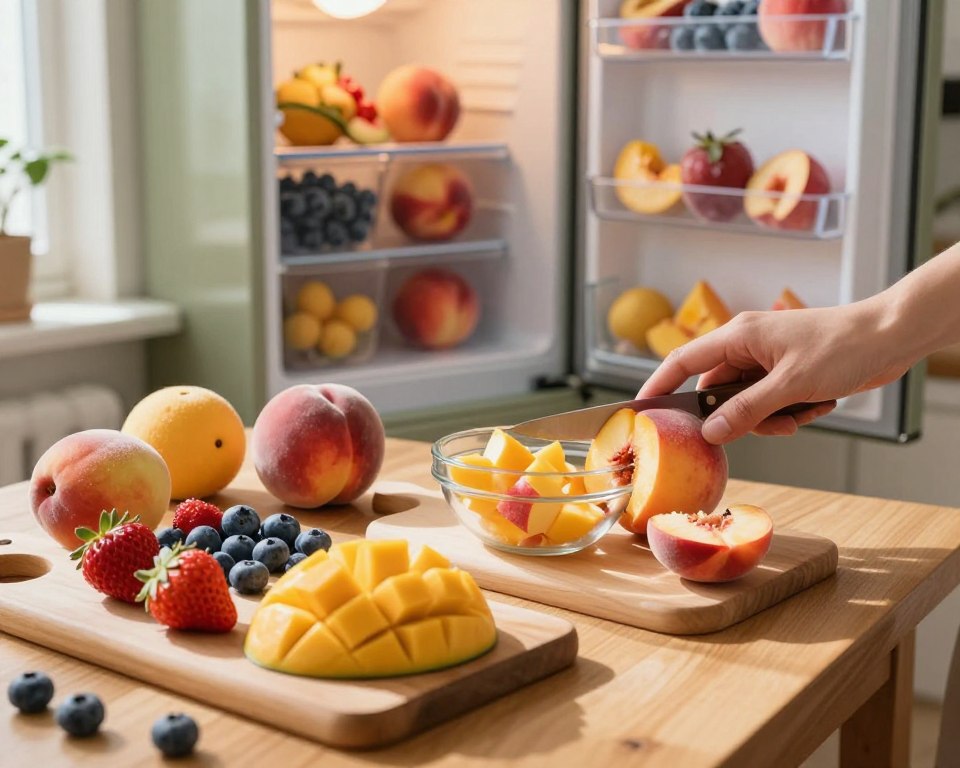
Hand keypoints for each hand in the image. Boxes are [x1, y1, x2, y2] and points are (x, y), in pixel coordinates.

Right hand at [638, 302, 912, 444]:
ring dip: (770, 417)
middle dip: (739, 415)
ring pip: (745, 402)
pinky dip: (789, 413)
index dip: (659, 386)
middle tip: (765, 425)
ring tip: (801, 413)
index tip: (640, 412)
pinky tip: (816, 407)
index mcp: (738, 336)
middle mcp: (746, 346)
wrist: (891, 336)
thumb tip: (710, 432)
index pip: (683, 361)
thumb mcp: (790, 385)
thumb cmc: (842, 347)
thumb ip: (746, 410)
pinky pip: (770, 403)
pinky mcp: (786, 373)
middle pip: (717, 391)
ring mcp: (767, 360)